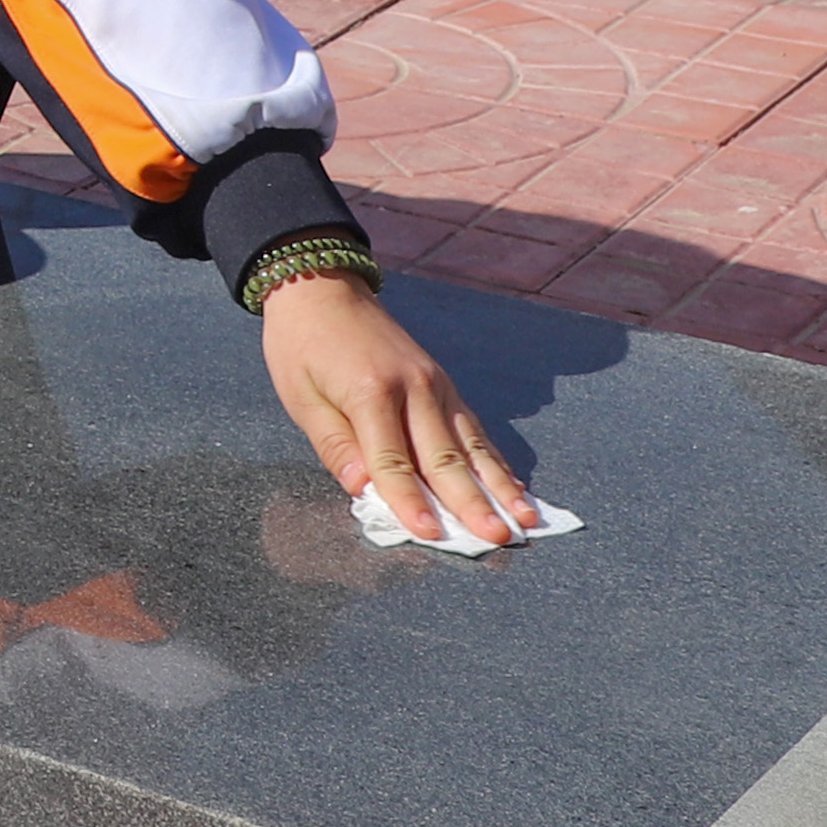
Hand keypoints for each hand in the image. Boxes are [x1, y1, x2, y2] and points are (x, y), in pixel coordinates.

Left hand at [258, 270, 538, 545]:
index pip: (393, 461)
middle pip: (444, 457)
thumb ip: (335, 446)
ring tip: (525, 520)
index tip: (430, 536)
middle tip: (498, 538)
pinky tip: (514, 487)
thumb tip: (362, 489)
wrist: (322, 288)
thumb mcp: (301, 397)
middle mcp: (414, 387)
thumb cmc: (302, 346)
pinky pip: (473, 429)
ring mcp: (436, 384)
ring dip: (499, 486)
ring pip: (471, 445)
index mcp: (371, 392)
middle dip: (472, 503)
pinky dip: (495, 460)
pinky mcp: (445, 384)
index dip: (410, 502)